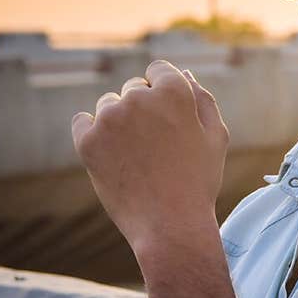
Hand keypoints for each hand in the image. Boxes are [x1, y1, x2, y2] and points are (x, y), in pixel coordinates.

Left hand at [71, 60, 228, 255]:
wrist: (170, 226)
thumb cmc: (198, 182)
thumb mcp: (215, 138)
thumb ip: (203, 100)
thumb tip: (183, 74)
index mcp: (174, 92)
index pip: (158, 71)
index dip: (164, 96)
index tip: (167, 122)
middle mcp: (139, 98)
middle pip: (133, 89)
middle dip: (142, 111)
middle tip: (156, 149)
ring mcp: (110, 118)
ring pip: (108, 106)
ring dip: (119, 124)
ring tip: (137, 159)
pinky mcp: (87, 140)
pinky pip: (82, 122)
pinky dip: (93, 134)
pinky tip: (112, 157)